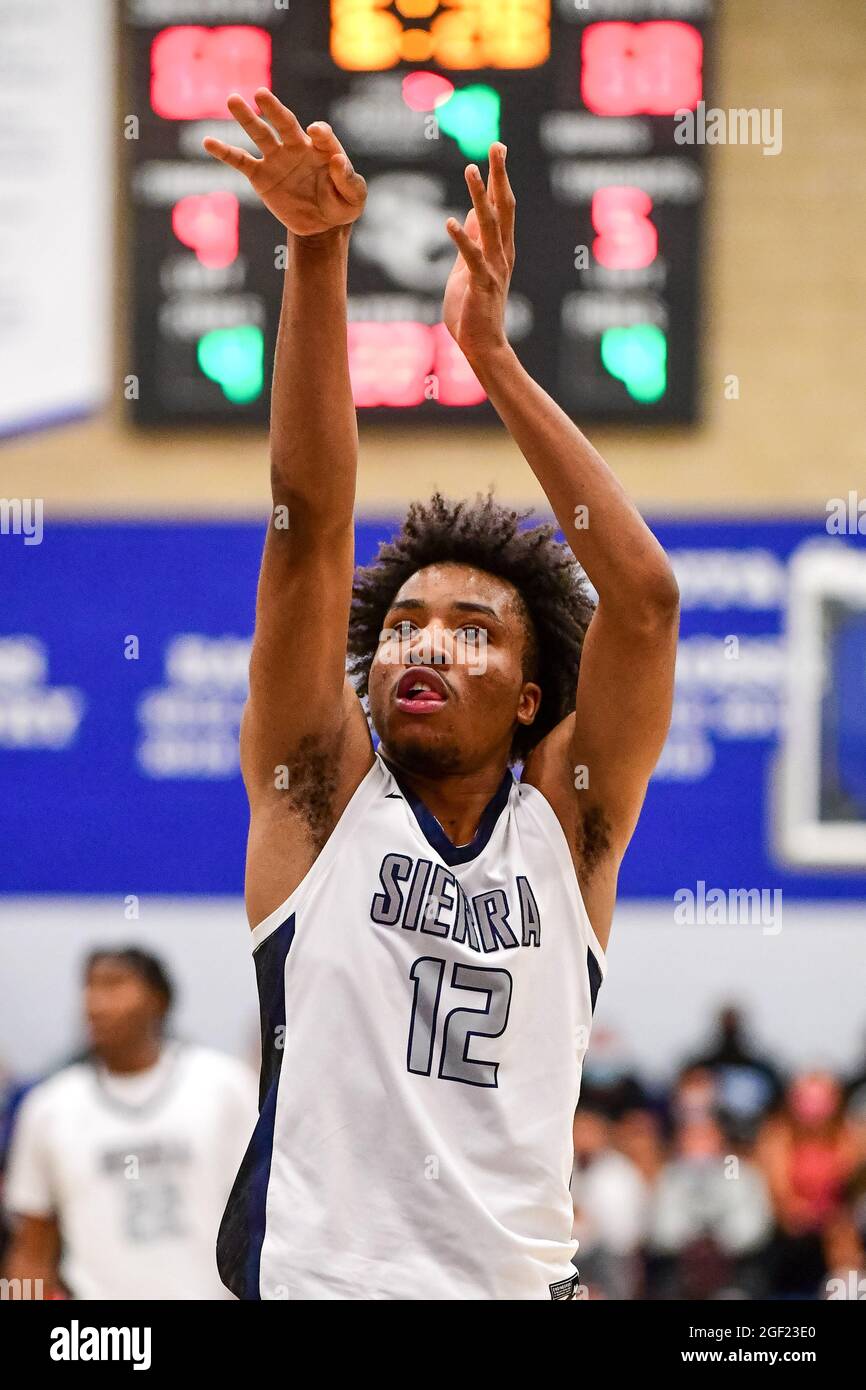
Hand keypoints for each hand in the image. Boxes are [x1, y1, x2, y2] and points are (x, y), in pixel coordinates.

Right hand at [203, 89, 365, 236]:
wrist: (321, 225)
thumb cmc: (341, 205)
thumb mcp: (355, 198)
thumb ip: (349, 180)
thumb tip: (336, 160)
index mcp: (322, 148)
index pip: (321, 134)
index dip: (320, 132)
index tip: (316, 132)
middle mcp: (297, 147)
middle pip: (285, 123)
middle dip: (274, 109)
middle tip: (261, 94)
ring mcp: (277, 159)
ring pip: (260, 134)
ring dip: (247, 118)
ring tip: (233, 100)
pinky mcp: (260, 176)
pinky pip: (240, 161)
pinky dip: (224, 152)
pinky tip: (208, 141)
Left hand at [442, 144, 514, 362]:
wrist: (482, 346)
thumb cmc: (473, 310)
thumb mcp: (469, 267)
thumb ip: (473, 240)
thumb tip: (470, 213)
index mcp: (501, 249)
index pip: (503, 206)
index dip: (500, 177)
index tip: (497, 148)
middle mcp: (502, 253)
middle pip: (503, 207)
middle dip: (499, 176)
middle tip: (496, 146)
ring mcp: (494, 268)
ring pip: (489, 225)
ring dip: (479, 196)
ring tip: (470, 170)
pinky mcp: (481, 284)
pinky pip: (472, 257)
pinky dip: (462, 239)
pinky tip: (450, 221)